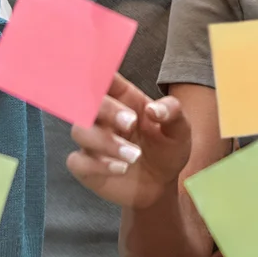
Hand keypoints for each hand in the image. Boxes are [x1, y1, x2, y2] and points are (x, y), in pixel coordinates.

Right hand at [67, 74, 190, 208]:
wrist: (162, 184)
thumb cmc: (167, 149)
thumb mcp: (180, 130)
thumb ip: (172, 113)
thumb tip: (154, 109)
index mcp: (124, 99)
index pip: (105, 78)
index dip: (100, 71)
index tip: (103, 73)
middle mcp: (104, 117)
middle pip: (89, 103)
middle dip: (107, 110)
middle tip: (131, 123)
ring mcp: (92, 141)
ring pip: (80, 131)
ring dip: (106, 142)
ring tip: (134, 156)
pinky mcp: (87, 167)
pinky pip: (78, 161)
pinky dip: (97, 165)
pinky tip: (120, 169)